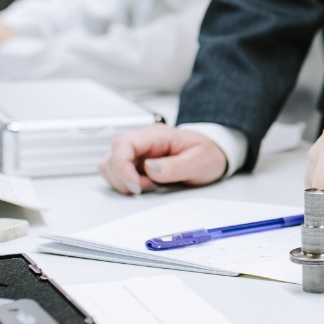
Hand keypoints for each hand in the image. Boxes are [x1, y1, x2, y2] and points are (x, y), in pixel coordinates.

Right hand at [99, 125, 228, 194]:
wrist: (212, 155)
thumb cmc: (206, 154)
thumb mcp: (199, 161)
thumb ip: (175, 166)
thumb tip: (149, 168)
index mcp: (156, 136)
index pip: (123, 144)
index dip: (121, 167)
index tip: (134, 186)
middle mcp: (142, 142)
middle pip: (111, 157)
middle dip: (122, 179)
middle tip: (147, 187)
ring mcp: (137, 153)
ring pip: (110, 167)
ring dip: (123, 182)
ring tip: (149, 185)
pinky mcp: (135, 165)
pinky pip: (118, 175)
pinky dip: (126, 184)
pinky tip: (145, 186)